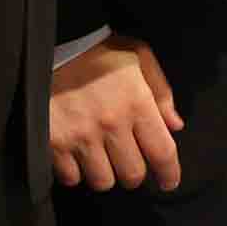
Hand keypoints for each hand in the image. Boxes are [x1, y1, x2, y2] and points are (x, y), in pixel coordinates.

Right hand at [49, 35, 182, 191]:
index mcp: (136, 102)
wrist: (51, 43)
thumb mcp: (139, 57)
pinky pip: (71, 177)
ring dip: (105, 172)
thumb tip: (175, 126)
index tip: (168, 182)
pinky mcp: (54, 142)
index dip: (170, 174)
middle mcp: (111, 123)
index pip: (162, 152)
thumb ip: (161, 92)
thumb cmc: (100, 51)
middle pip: (133, 174)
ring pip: (103, 181)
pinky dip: (75, 171)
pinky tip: (76, 154)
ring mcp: (81, 135)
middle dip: (134, 172)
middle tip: (127, 159)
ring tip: (100, 156)